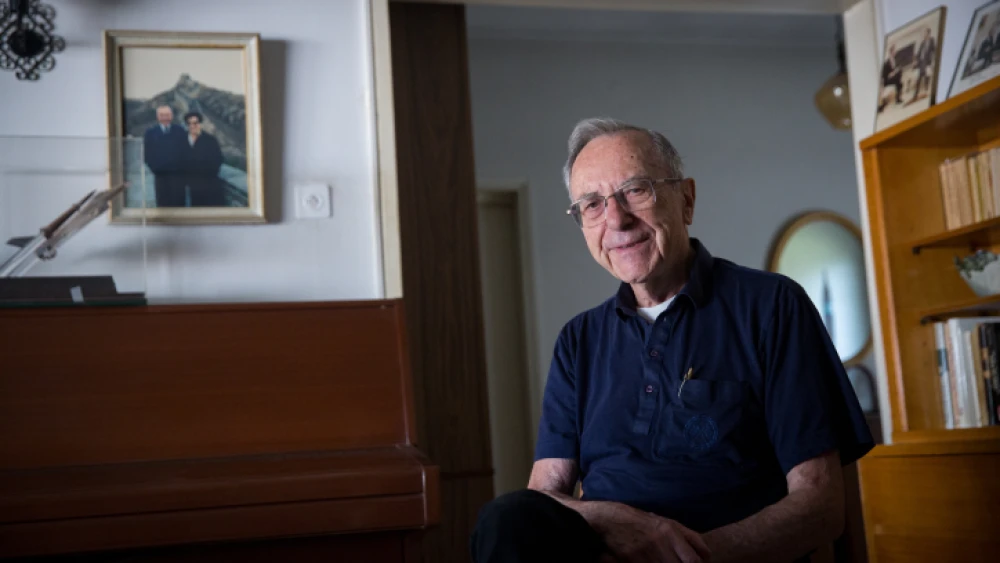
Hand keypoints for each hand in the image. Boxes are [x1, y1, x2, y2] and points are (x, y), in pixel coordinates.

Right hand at [592, 503, 709, 562]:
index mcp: (671, 531)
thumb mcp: (668, 524)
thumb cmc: (643, 522)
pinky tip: (650, 562)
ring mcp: (645, 551)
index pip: (693, 560)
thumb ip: (690, 538)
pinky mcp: (631, 559)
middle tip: (675, 562)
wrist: (611, 520)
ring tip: (661, 561)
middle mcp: (660, 541)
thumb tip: (708, 556)